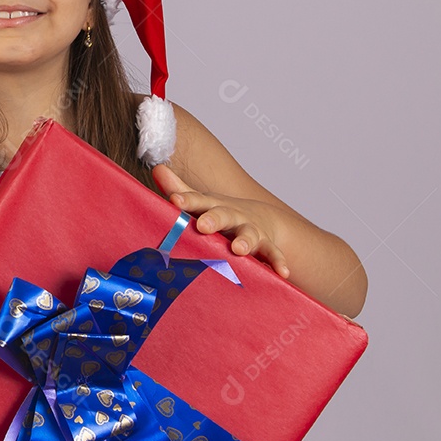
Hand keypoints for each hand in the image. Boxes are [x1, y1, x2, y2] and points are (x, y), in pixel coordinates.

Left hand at [152, 164, 289, 278]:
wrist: (262, 219)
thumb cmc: (221, 214)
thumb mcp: (202, 203)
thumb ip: (180, 190)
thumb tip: (158, 168)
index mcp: (213, 206)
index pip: (198, 201)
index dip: (187, 200)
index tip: (175, 201)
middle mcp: (233, 216)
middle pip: (224, 215)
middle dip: (214, 219)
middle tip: (203, 225)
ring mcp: (251, 231)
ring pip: (249, 235)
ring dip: (245, 241)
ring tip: (239, 249)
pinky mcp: (267, 247)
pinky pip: (274, 255)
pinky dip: (278, 262)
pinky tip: (282, 273)